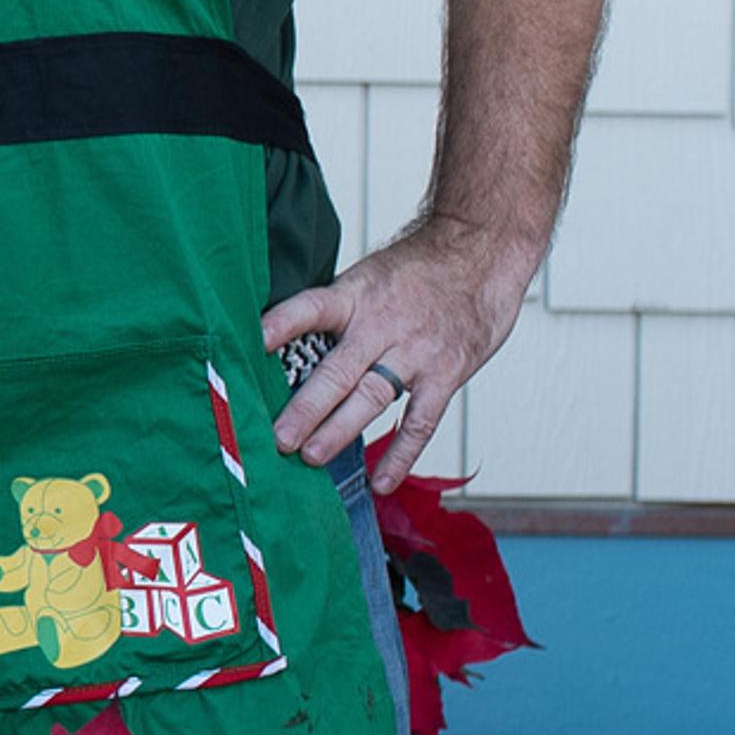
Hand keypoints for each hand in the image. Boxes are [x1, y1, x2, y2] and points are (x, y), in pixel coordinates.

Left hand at [260, 216, 535, 489]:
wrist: (482, 253)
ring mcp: (415, 351)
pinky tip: (381, 481)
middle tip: (277, 438)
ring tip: (310, 457)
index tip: (252, 345)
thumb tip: (284, 347)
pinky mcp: (446, 373)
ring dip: (339, 430)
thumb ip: (335, 312)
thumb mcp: (368, 276)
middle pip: (337, 370)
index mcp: (355, 296)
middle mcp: (382, 324)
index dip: (281, 325)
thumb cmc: (418, 269)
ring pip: (371, 397)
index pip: (310, 308)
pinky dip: (400, 454)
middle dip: (305, 408)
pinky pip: (420, 421)